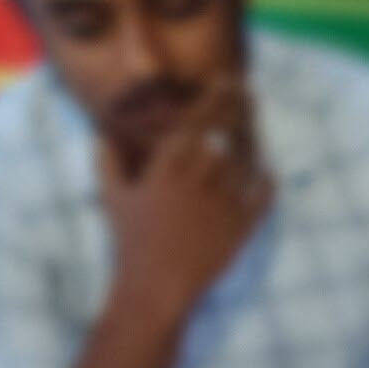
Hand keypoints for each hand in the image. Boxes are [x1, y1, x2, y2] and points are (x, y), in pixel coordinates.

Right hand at [102, 89, 273, 320]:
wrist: (156, 286)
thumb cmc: (131, 242)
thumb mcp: (112, 198)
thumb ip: (107, 162)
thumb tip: (101, 134)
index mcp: (168, 168)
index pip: (197, 122)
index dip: (214, 99)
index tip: (225, 81)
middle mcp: (199, 180)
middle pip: (227, 134)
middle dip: (240, 108)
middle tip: (248, 92)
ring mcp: (223, 203)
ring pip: (246, 160)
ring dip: (253, 138)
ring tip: (256, 122)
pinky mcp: (241, 228)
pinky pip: (261, 197)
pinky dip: (266, 181)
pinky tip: (267, 169)